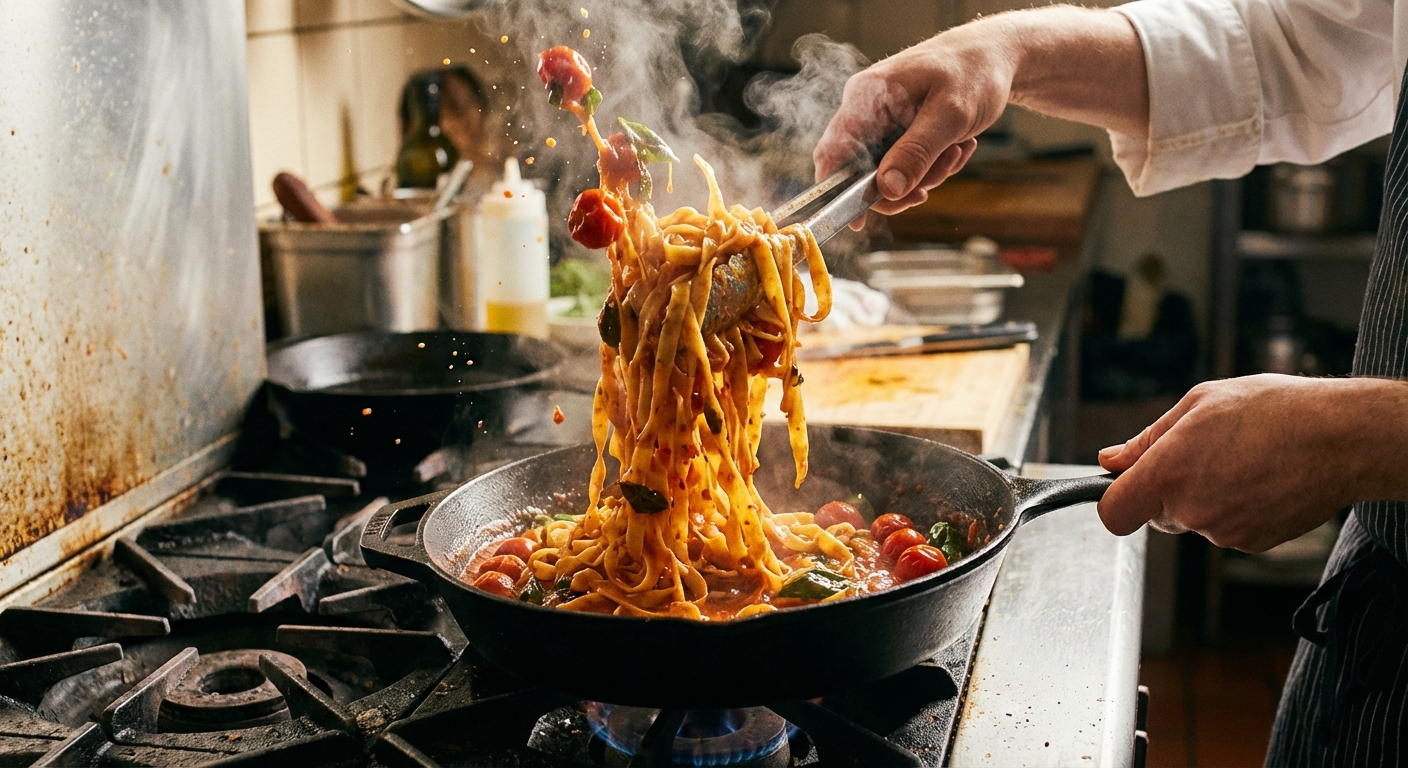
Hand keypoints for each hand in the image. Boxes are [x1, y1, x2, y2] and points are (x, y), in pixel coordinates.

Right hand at [814, 22, 1010, 221]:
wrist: (997, 56)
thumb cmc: (974, 72)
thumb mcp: (950, 114)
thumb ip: (917, 152)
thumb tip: (888, 190)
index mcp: (866, 96)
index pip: (833, 151)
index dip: (837, 191)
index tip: (857, 221)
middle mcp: (866, 110)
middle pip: (863, 171)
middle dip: (904, 183)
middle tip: (934, 182)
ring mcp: (882, 122)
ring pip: (890, 174)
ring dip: (926, 173)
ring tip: (956, 150)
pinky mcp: (899, 132)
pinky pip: (906, 166)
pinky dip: (933, 166)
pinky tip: (957, 146)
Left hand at [1097, 375, 1407, 551]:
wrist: (1341, 438)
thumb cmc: (1271, 410)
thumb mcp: (1197, 405)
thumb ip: (1146, 440)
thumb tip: (1109, 460)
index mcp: (1168, 474)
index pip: (1113, 514)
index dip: (1114, 500)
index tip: (1125, 486)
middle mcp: (1191, 511)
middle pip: (1155, 514)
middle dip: (1168, 489)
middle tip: (1204, 453)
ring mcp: (1223, 533)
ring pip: (1193, 520)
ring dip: (1205, 496)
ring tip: (1242, 460)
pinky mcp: (1252, 544)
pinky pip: (1225, 528)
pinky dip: (1235, 508)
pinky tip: (1259, 479)